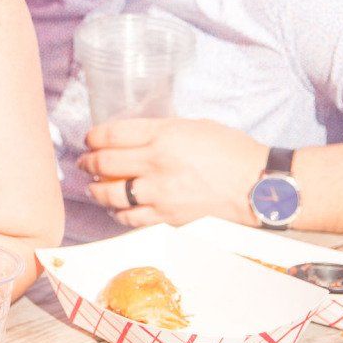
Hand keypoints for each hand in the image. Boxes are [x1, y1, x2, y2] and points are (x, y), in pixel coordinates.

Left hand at [78, 117, 266, 227]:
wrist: (258, 185)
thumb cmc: (231, 150)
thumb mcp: (194, 126)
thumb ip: (160, 130)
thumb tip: (131, 136)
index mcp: (163, 136)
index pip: (112, 134)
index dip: (93, 136)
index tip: (89, 139)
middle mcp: (156, 164)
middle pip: (105, 163)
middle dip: (88, 162)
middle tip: (84, 162)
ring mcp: (160, 194)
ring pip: (111, 194)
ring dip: (96, 190)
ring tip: (93, 186)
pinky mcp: (167, 217)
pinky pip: (130, 217)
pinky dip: (117, 212)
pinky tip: (115, 208)